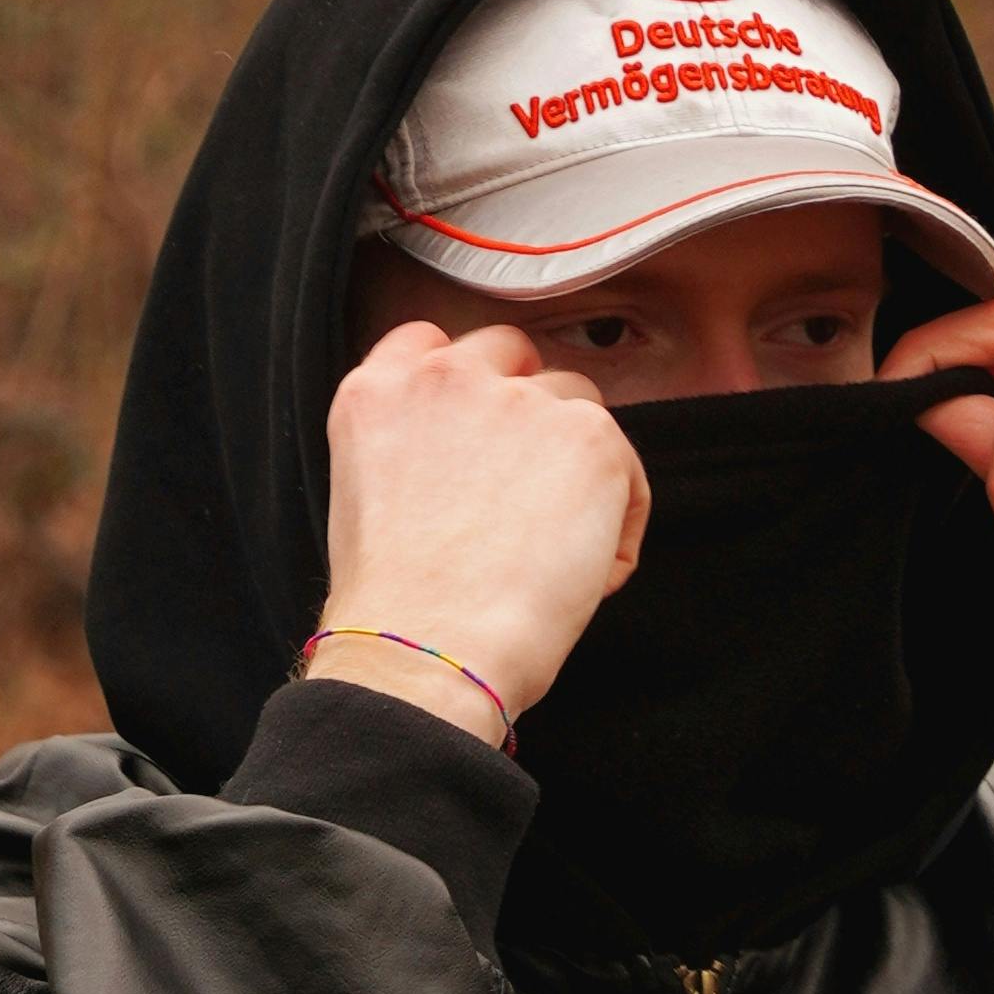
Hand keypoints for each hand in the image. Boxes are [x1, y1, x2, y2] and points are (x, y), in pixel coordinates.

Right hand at [319, 318, 646, 730]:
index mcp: (378, 394)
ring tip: (560, 546)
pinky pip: (626, 467)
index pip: (429, 343)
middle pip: (513, 354)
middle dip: (527, 407)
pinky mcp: (588, 436)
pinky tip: (588, 574)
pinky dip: (620, 520)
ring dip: (576, 461)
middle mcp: (445, 379)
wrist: (428, 651)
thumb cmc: (397, 612)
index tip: (479, 430)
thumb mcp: (367, 502)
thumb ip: (414, 452)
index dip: (467, 384)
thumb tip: (472, 468)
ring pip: (576, 403)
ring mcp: (520, 401)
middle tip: (528, 488)